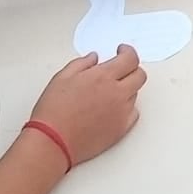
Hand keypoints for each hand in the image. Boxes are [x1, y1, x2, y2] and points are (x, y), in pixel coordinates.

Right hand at [28, 46, 145, 164]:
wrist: (53, 141)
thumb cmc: (53, 112)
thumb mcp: (62, 78)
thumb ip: (82, 63)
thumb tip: (94, 58)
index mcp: (103, 77)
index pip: (130, 59)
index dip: (128, 52)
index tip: (123, 51)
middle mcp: (117, 94)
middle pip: (139, 75)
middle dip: (132, 69)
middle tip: (120, 70)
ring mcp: (122, 112)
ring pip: (135, 94)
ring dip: (127, 88)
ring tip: (108, 92)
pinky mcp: (121, 129)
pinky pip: (133, 113)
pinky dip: (127, 107)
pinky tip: (113, 108)